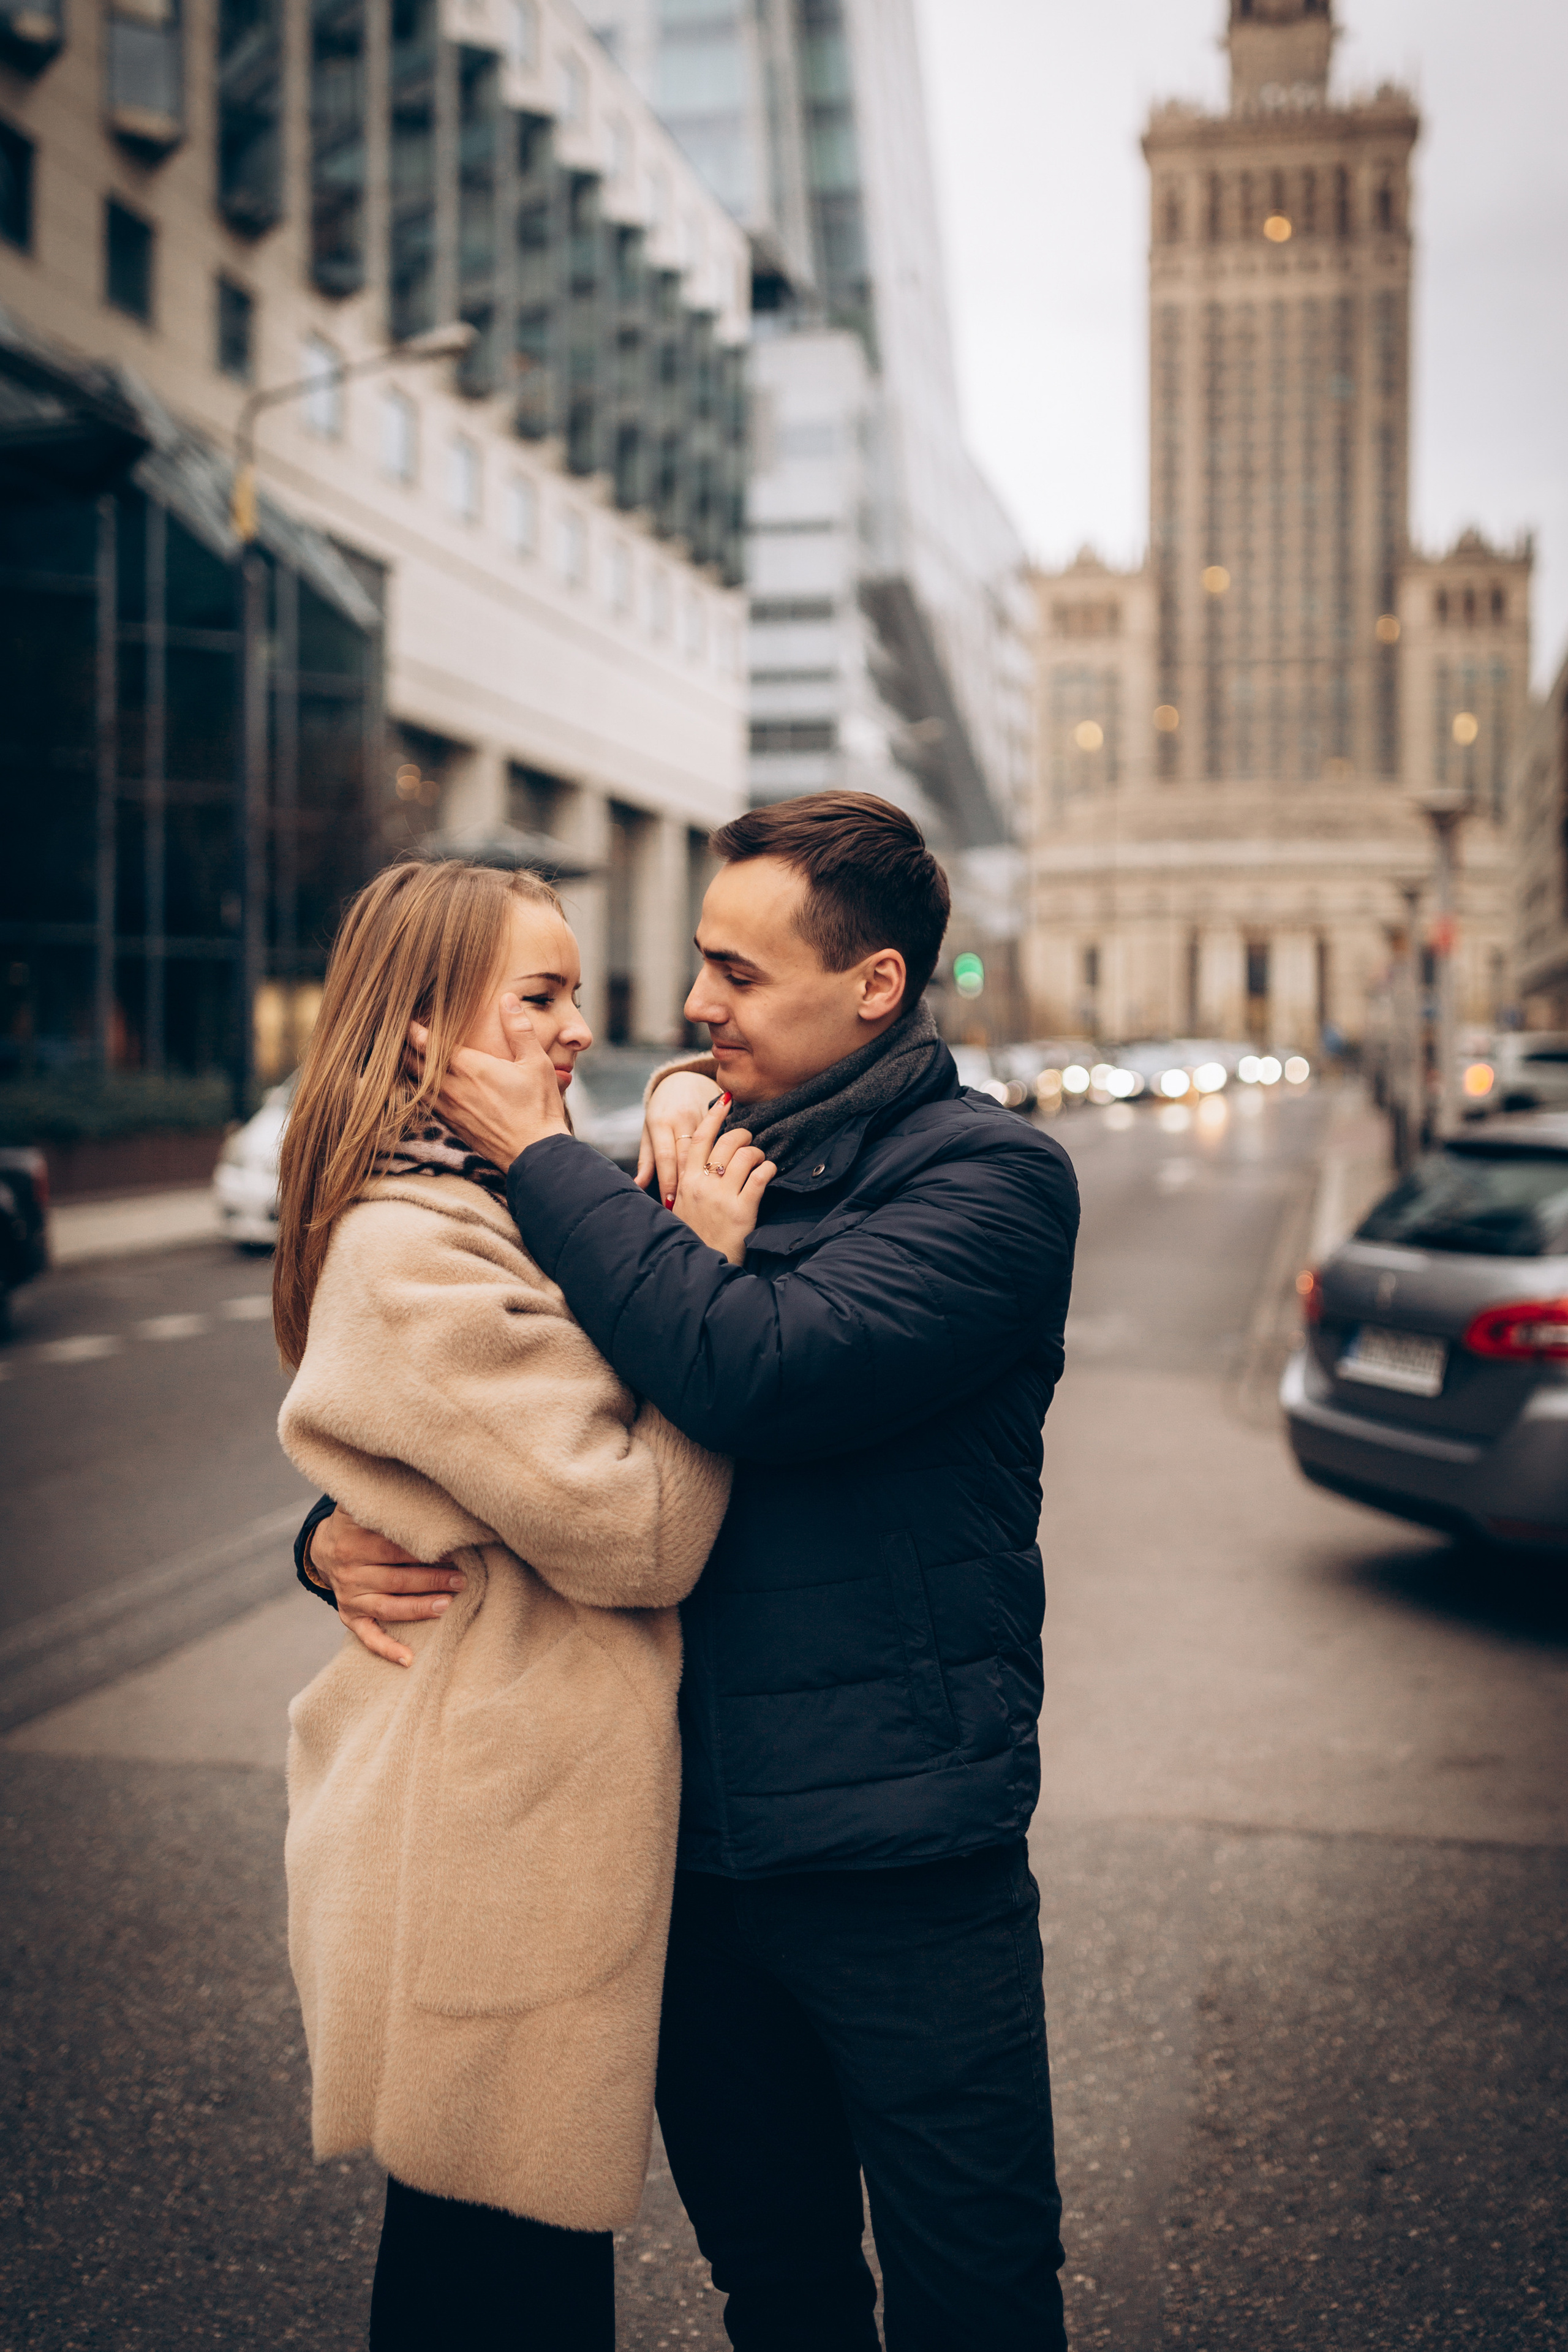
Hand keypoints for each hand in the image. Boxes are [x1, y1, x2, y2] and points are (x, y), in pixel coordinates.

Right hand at [307, 1503, 465, 1667]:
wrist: (322, 1547)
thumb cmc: (357, 1521)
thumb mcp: (359, 1503)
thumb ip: (379, 1494)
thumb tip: (406, 1476)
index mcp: (354, 1540)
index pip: (394, 1547)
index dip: (424, 1550)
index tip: (453, 1550)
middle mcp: (349, 1570)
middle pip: (396, 1577)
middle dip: (431, 1578)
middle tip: (462, 1578)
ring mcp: (349, 1596)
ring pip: (388, 1606)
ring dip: (419, 1608)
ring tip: (448, 1604)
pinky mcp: (349, 1616)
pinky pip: (368, 1636)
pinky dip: (387, 1649)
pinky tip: (408, 1659)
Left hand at [408, 995, 568, 1169]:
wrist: (535, 1153)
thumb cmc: (538, 1107)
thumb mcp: (536, 1062)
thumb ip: (519, 1029)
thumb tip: (507, 999)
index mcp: (470, 1068)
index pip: (427, 1044)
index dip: (411, 1029)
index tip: (402, 1017)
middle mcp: (452, 1088)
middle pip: (413, 1063)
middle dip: (402, 1046)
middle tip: (394, 1032)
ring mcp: (450, 1109)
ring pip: (415, 1084)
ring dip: (407, 1068)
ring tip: (400, 1054)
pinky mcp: (452, 1125)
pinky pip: (425, 1103)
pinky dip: (417, 1090)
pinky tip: (419, 1085)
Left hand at [637, 1069, 725, 1204]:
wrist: (682, 1080)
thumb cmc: (661, 1111)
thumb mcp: (649, 1131)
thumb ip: (647, 1159)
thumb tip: (638, 1184)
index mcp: (660, 1124)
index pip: (665, 1158)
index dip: (668, 1182)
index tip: (671, 1204)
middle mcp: (680, 1119)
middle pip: (686, 1156)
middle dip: (688, 1182)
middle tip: (691, 1207)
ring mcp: (700, 1115)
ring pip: (707, 1148)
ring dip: (708, 1172)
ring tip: (711, 1196)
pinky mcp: (716, 1116)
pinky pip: (720, 1137)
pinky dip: (723, 1155)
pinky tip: (728, 1172)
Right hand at [670, 1090, 774, 1264]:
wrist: (698, 1268)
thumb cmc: (693, 1236)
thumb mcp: (681, 1207)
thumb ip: (688, 1183)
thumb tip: (698, 1162)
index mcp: (686, 1181)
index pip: (700, 1138)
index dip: (715, 1116)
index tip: (726, 1101)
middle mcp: (702, 1185)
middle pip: (726, 1141)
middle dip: (743, 1135)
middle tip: (750, 1140)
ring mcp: (722, 1197)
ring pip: (744, 1156)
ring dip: (757, 1153)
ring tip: (760, 1161)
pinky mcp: (742, 1211)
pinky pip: (760, 1177)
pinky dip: (768, 1169)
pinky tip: (770, 1172)